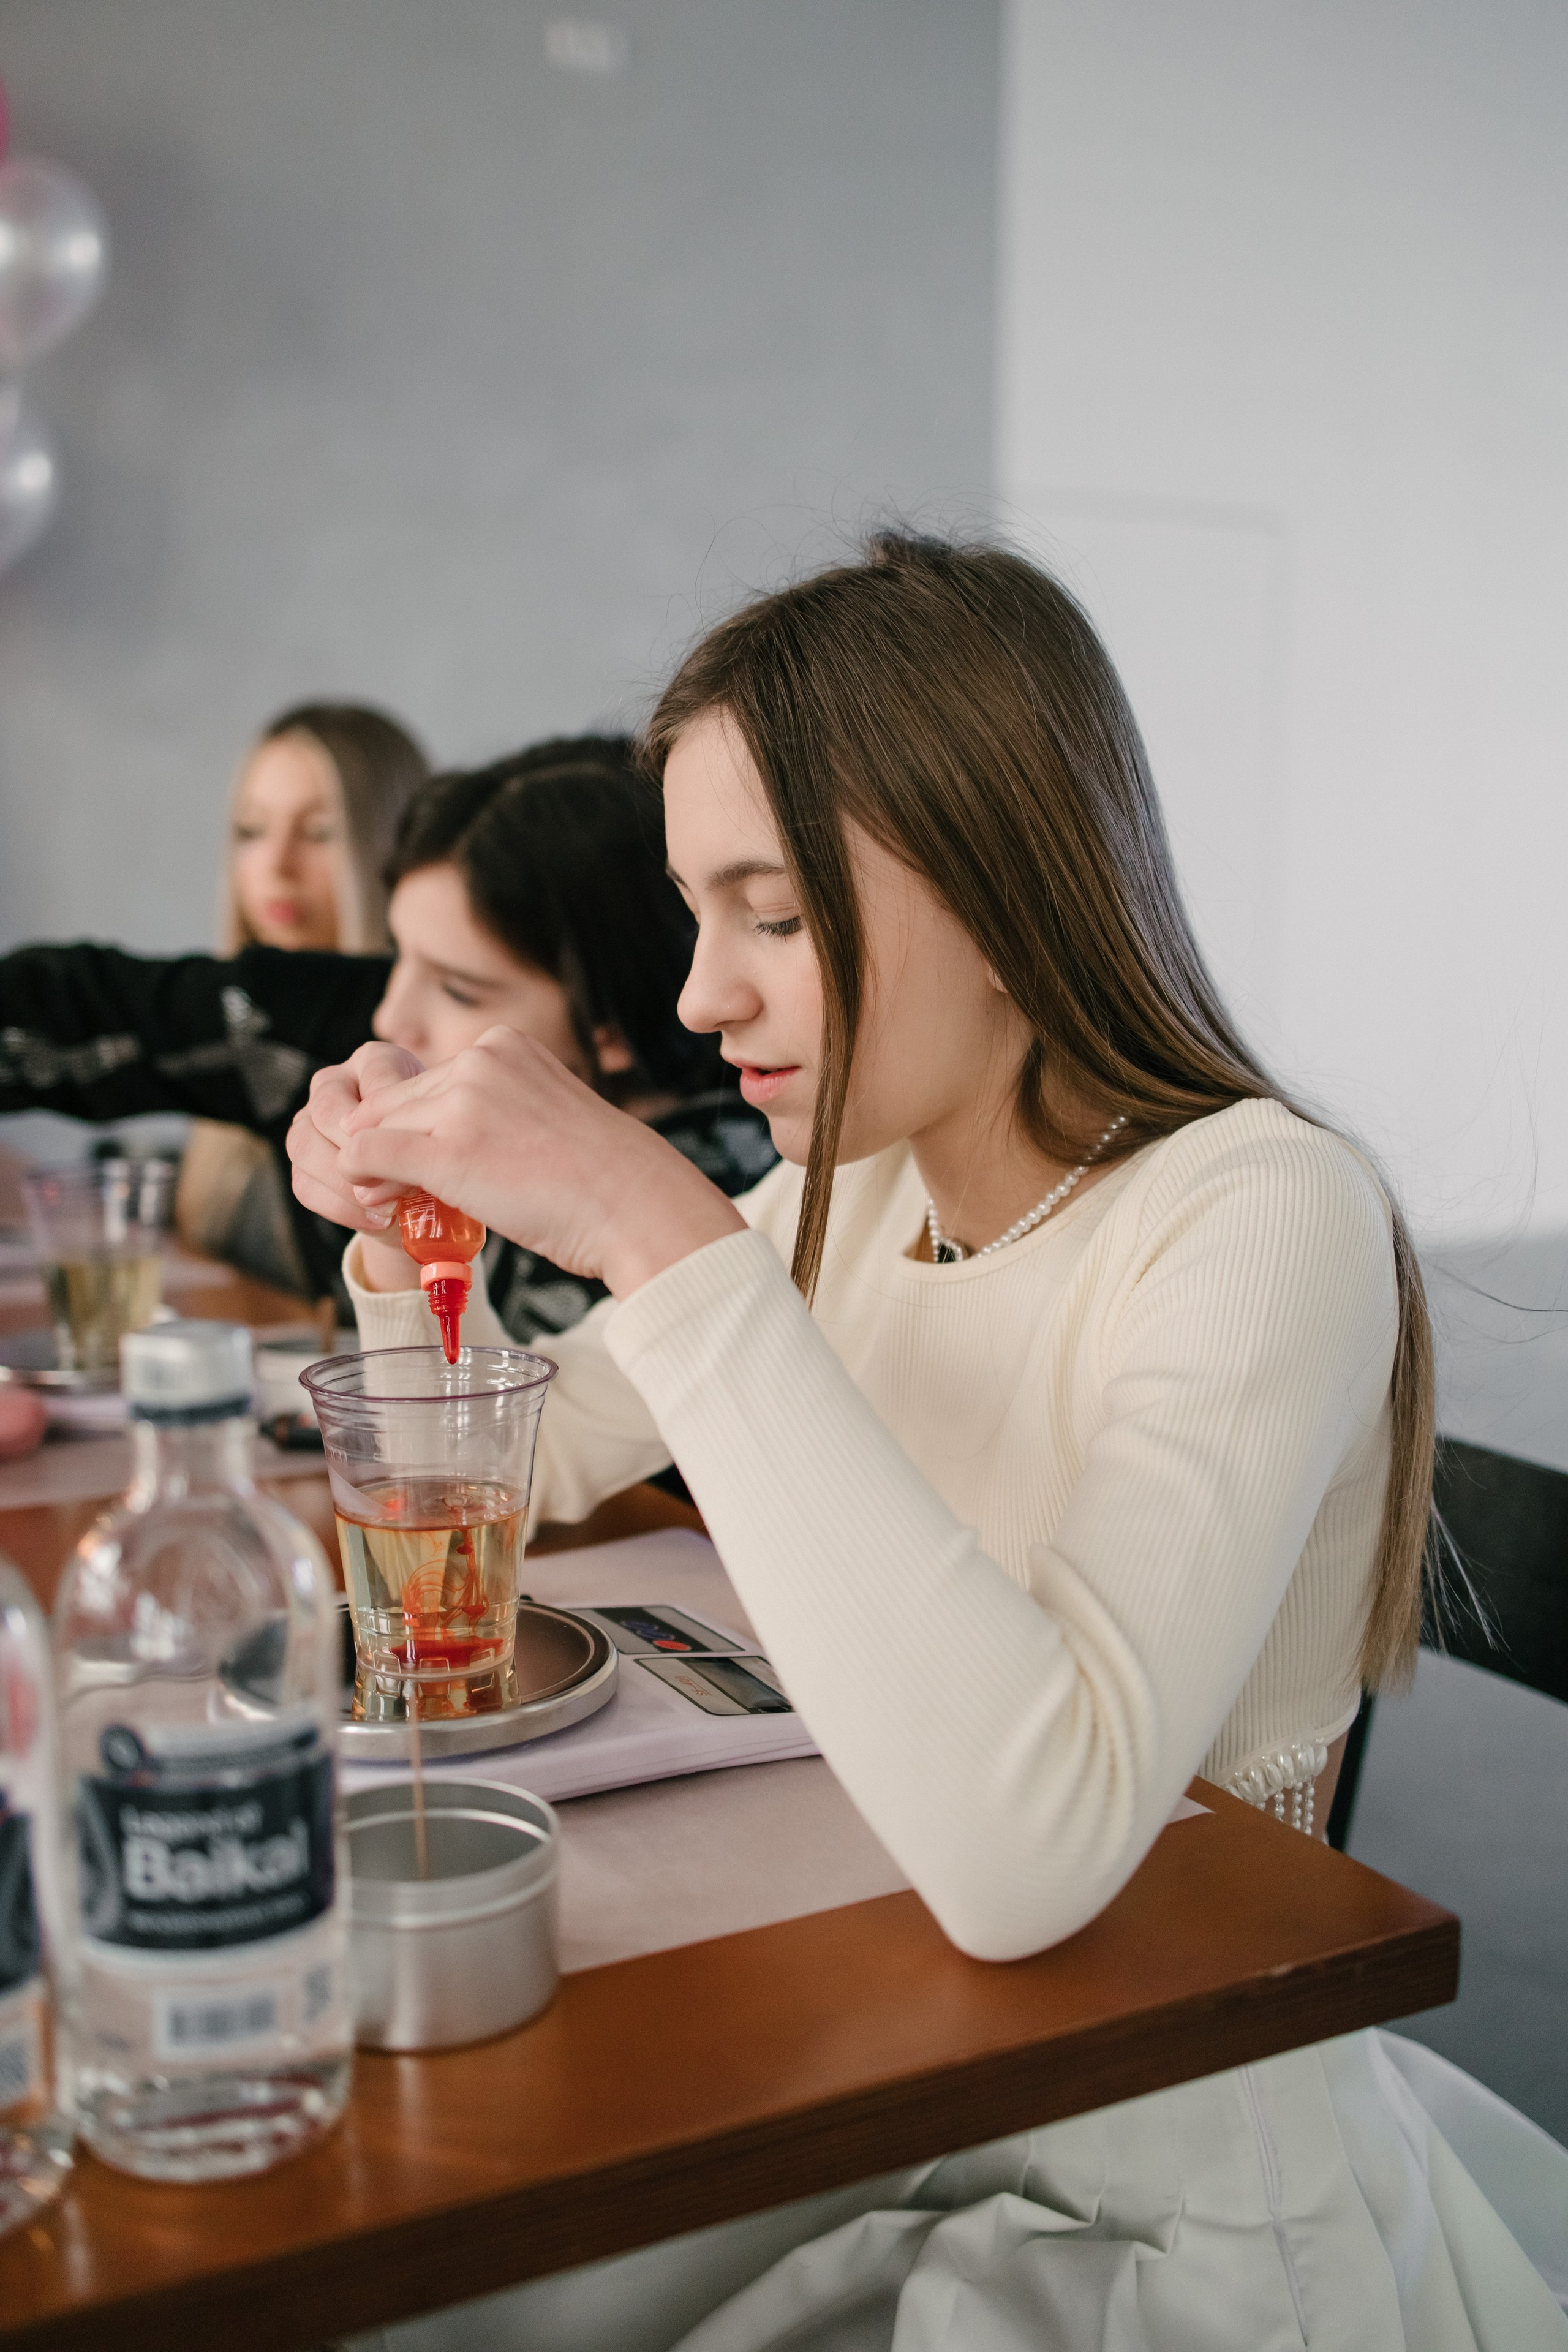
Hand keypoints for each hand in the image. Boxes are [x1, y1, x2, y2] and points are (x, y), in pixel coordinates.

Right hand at [287, 1041, 423, 1237]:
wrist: (423, 1188)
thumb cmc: (440, 1147)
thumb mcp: (445, 1129)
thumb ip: (430, 1123)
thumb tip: (413, 1148)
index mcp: (374, 1062)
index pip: (376, 1079)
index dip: (395, 1119)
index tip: (422, 1151)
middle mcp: (335, 1083)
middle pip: (328, 1108)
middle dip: (363, 1150)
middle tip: (399, 1180)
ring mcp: (309, 1121)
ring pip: (305, 1145)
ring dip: (347, 1183)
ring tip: (389, 1207)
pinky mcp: (301, 1164)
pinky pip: (305, 1185)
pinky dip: (341, 1208)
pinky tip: (377, 1220)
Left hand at [335, 1026, 743, 1297]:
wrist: (633, 1204)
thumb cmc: (599, 1174)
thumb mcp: (544, 1109)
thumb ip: (495, 1105)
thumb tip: (447, 1130)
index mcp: (504, 1044)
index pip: (426, 1080)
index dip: (412, 1123)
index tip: (418, 1160)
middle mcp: (479, 1061)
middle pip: (395, 1101)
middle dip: (388, 1143)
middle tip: (392, 1185)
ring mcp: (461, 1103)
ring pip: (377, 1127)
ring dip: (373, 1165)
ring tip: (386, 1197)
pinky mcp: (446, 1151)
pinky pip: (368, 1154)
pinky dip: (359, 1177)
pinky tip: (373, 1201)